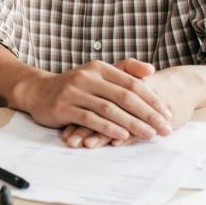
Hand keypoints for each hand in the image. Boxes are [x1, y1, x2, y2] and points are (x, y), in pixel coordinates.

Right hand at [62, 65, 198, 147]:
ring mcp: (73, 92)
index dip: (152, 99)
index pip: (132, 83)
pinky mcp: (63, 107)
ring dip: (132, 123)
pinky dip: (108, 128)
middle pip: (124, 96)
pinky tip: (122, 136)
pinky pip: (90, 119)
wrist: (38, 91)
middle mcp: (87, 77)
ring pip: (109, 109)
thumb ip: (124, 70)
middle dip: (148, 114)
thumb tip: (152, 70)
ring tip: (150, 135)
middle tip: (165, 128)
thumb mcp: (97, 73)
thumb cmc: (74, 86)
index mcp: (99, 68)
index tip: (167, 114)